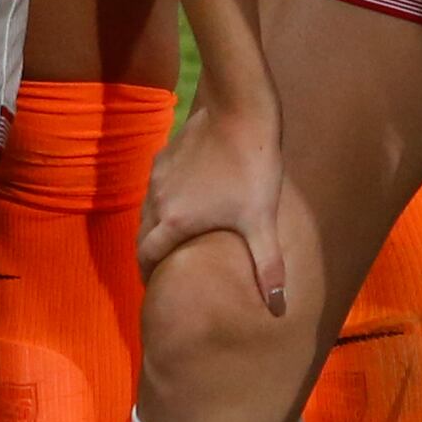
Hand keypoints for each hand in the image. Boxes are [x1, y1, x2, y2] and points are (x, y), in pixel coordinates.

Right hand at [139, 91, 304, 317]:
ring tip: (170, 237)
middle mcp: (157, 200)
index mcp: (174, 222)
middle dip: (148, 253)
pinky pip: (155, 186)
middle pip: (142, 235)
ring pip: (147, 209)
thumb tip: (280, 308)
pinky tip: (181, 199)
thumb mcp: (261, 221)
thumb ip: (267, 266)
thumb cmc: (252, 169)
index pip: (147, 256)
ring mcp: (158, 175)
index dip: (147, 274)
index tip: (154, 284)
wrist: (240, 112)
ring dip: (154, 226)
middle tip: (161, 267)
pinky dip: (161, 200)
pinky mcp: (164, 155)